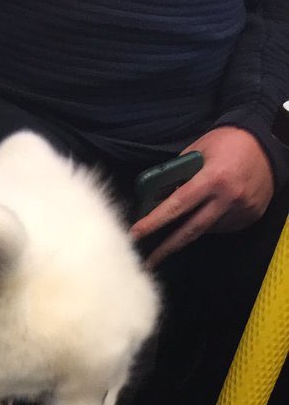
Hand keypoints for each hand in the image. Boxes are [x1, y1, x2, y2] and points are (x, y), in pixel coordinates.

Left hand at [131, 127, 274, 267]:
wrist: (269, 141)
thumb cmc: (228, 141)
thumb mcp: (198, 150)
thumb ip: (178, 175)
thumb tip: (157, 199)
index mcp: (213, 179)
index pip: (176, 206)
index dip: (154, 222)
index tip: (135, 235)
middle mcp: (228, 198)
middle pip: (190, 231)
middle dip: (166, 248)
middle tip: (147, 263)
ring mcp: (240, 210)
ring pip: (206, 229)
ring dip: (191, 228)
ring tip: (185, 220)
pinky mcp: (250, 216)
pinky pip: (222, 227)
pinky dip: (211, 222)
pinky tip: (210, 210)